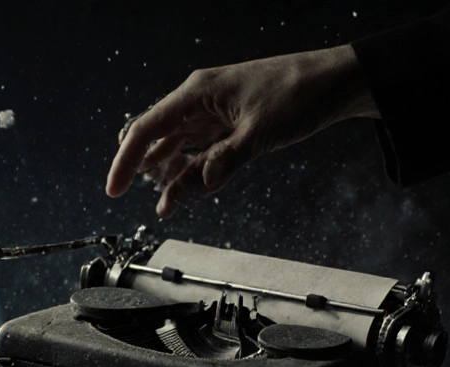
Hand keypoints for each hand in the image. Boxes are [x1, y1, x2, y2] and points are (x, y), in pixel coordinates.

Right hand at [106, 44, 378, 216]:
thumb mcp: (258, 134)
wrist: (335, 82)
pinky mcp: (231, 124)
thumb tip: (191, 188)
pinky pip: (201, 150)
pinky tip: (192, 187)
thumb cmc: (298, 93)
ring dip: (173, 175)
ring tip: (174, 202)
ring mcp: (215, 113)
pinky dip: (194, 171)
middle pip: (158, 139)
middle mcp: (200, 101)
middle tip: (159, 201)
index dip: (125, 162)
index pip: (147, 129)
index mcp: (198, 93)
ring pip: (179, 148)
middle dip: (149, 171)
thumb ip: (222, 164)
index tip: (113, 191)